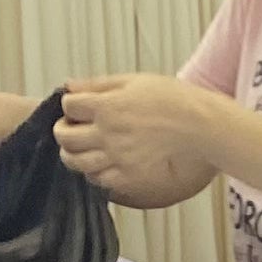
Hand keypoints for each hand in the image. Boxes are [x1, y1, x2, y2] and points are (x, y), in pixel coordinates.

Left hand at [53, 74, 206, 189]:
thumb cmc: (171, 100)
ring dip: (73, 155)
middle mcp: (107, 134)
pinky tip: (102, 163)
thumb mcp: (132, 81)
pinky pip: (98, 181)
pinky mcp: (128, 178)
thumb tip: (70, 85)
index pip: (68, 106)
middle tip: (69, 129)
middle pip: (65, 138)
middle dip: (62, 131)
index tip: (76, 106)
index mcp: (107, 106)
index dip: (69, 105)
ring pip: (77, 163)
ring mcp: (116, 159)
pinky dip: (94, 173)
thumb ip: (97, 84)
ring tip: (82, 148)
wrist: (198, 127)